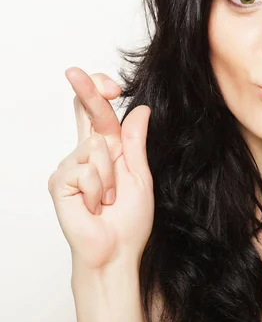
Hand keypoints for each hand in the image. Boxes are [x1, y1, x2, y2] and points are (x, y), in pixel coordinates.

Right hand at [47, 67, 153, 269]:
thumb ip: (135, 143)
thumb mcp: (141, 174)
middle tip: (73, 70)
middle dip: (85, 90)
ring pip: (96, 147)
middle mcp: (86, 153)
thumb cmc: (130, 219)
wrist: (117, 251)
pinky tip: (95, 206)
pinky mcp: (60, 182)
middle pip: (86, 112)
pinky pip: (86, 170)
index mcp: (108, 149)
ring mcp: (70, 167)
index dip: (100, 94)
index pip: (99, 114)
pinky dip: (99, 190)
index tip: (110, 85)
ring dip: (111, 176)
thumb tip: (140, 109)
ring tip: (108, 198)